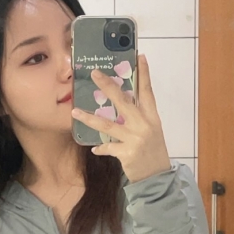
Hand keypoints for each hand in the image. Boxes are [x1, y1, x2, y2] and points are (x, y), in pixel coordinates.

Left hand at [71, 54, 171, 183]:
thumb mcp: (151, 129)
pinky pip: (108, 147)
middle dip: (108, 86)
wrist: (158, 176)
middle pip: (123, 101)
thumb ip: (139, 115)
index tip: (139, 57)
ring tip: (74, 111)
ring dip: (89, 118)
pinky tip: (93, 148)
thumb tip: (121, 101)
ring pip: (108, 125)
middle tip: (94, 73)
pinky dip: (101, 148)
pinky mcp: (127, 153)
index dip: (144, 74)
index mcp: (152, 116)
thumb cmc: (153, 150)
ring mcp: (135, 139)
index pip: (147, 91)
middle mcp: (144, 124)